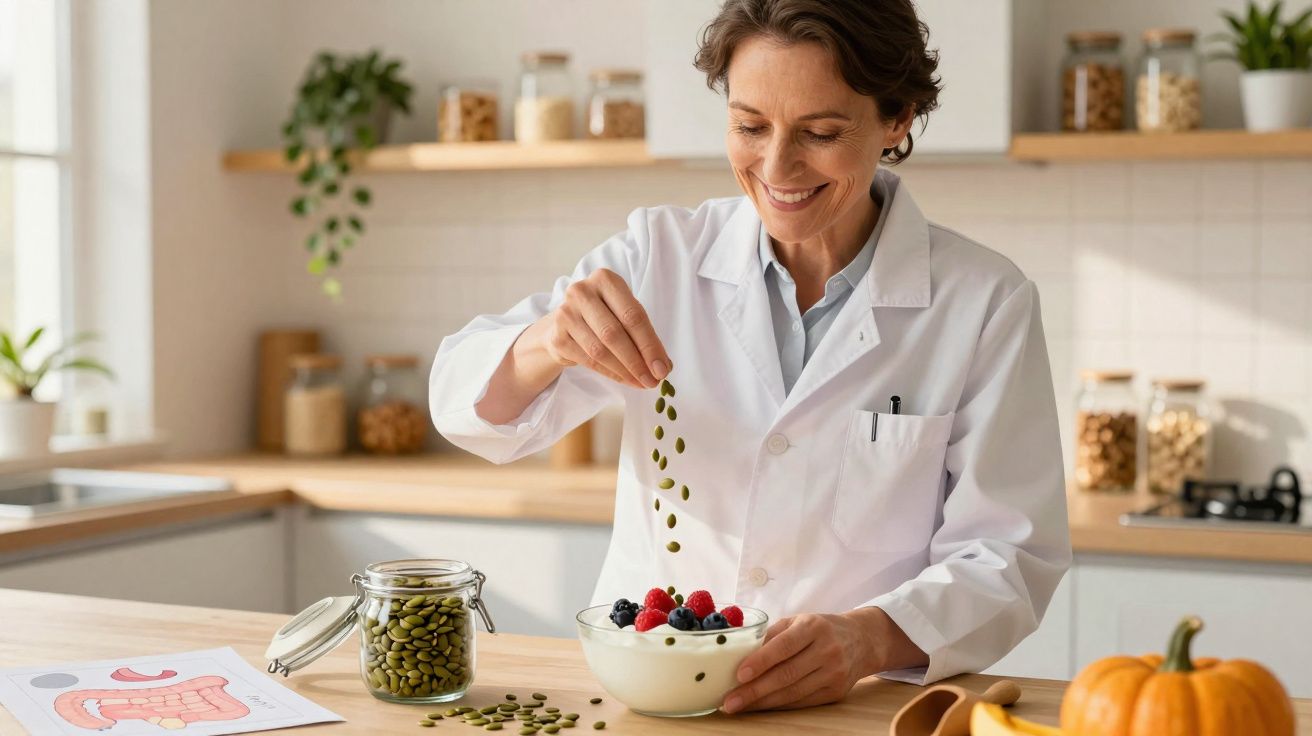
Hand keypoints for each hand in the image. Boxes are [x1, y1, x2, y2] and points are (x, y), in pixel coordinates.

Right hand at [539, 268, 670, 388]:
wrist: (563, 324)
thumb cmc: (602, 316)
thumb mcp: (624, 315)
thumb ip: (644, 336)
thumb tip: (664, 367)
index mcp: (605, 279)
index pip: (633, 315)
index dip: (650, 345)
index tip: (663, 368)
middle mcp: (582, 292)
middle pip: (615, 333)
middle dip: (637, 361)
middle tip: (653, 381)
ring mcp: (565, 313)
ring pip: (600, 350)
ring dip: (624, 371)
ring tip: (641, 382)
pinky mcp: (557, 336)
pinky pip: (588, 360)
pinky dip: (610, 373)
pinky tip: (623, 379)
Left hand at [721, 608, 924, 712]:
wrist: (862, 640)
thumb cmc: (821, 628)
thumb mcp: (799, 621)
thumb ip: (772, 635)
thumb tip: (739, 653)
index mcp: (814, 627)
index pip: (784, 646)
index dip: (761, 661)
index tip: (739, 674)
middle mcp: (827, 650)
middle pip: (787, 674)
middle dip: (755, 690)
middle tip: (730, 700)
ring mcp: (834, 673)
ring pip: (793, 692)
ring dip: (762, 702)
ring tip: (739, 706)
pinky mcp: (836, 692)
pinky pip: (802, 702)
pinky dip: (778, 706)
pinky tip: (760, 707)